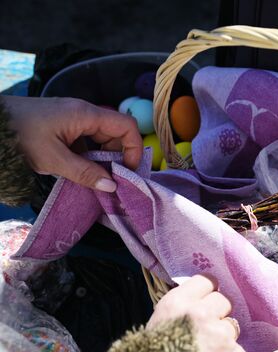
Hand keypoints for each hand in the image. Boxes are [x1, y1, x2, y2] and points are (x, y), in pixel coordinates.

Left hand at [3, 96, 141, 191]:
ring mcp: (73, 119)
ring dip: (102, 158)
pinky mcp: (64, 125)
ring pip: (101, 138)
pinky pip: (86, 140)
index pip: (126, 126)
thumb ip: (84, 173)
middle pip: (116, 133)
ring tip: (94, 177)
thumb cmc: (19, 136)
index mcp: (86, 115)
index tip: (127, 171)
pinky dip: (88, 155)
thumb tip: (112, 186)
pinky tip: (79, 170)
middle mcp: (84, 114)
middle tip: (110, 179)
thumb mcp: (52, 159)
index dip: (133, 148)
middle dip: (117, 156)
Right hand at [147, 275, 247, 351]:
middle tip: (209, 328)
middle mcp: (201, 314)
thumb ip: (181, 309)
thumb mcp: (160, 325)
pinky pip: (238, 351)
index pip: (206, 281)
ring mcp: (221, 334)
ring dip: (224, 337)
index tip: (208, 299)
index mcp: (178, 303)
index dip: (208, 292)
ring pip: (232, 326)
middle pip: (224, 300)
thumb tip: (198, 301)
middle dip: (219, 313)